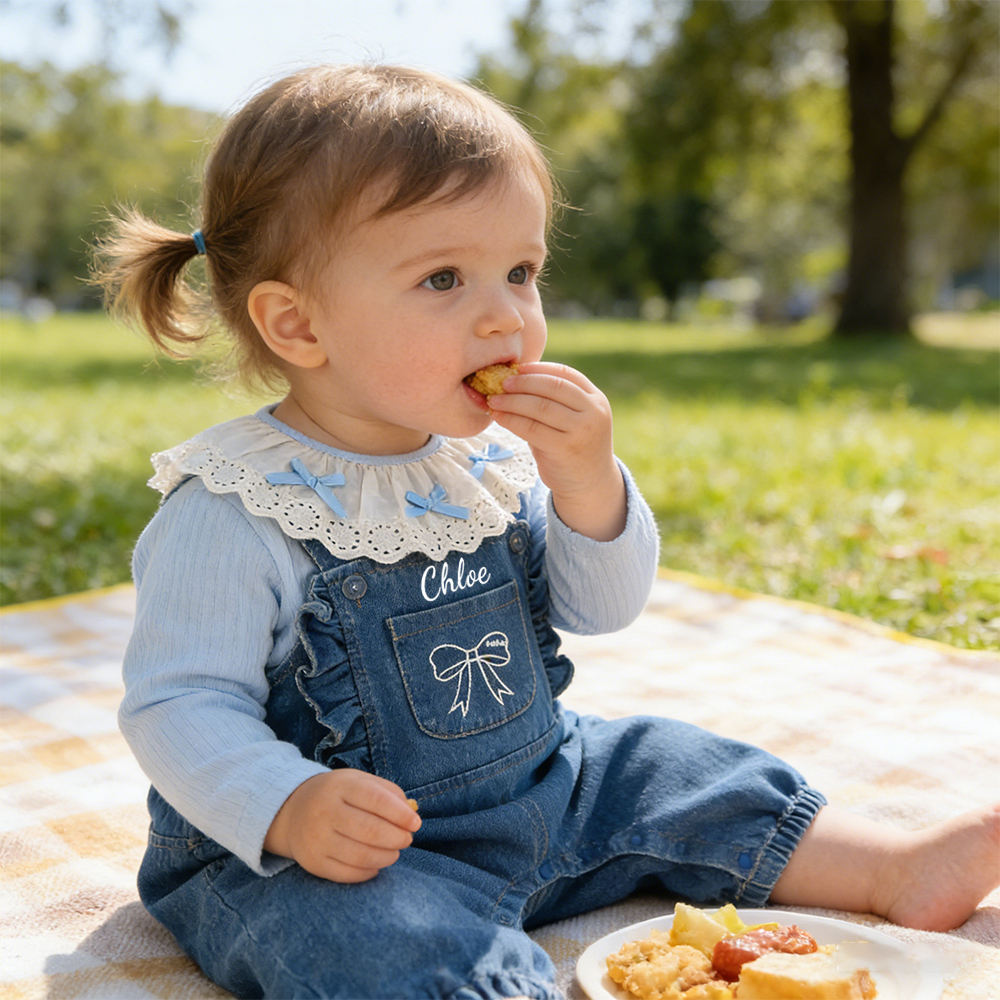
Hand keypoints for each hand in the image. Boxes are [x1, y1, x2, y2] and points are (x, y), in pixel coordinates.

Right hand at [264, 769, 420, 882]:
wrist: (292, 811)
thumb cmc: (337, 795)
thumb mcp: (359, 782)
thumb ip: (388, 792)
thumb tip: (412, 812)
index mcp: (340, 786)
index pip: (376, 799)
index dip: (400, 814)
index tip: (415, 823)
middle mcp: (325, 811)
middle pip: (370, 830)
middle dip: (397, 838)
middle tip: (406, 839)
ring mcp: (316, 839)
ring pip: (361, 855)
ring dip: (386, 856)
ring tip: (394, 851)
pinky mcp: (313, 862)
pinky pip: (347, 874)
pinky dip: (369, 871)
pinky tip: (376, 863)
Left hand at [486, 362, 626, 540]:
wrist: (590, 485)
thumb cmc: (573, 447)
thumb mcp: (572, 420)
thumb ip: (553, 401)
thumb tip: (515, 380)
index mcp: (596, 399)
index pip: (565, 374)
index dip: (538, 368)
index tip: (516, 368)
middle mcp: (593, 412)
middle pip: (552, 386)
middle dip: (523, 382)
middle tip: (500, 382)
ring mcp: (581, 430)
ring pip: (540, 406)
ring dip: (512, 401)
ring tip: (494, 400)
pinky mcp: (565, 448)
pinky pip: (532, 428)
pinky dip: (511, 420)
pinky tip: (499, 417)